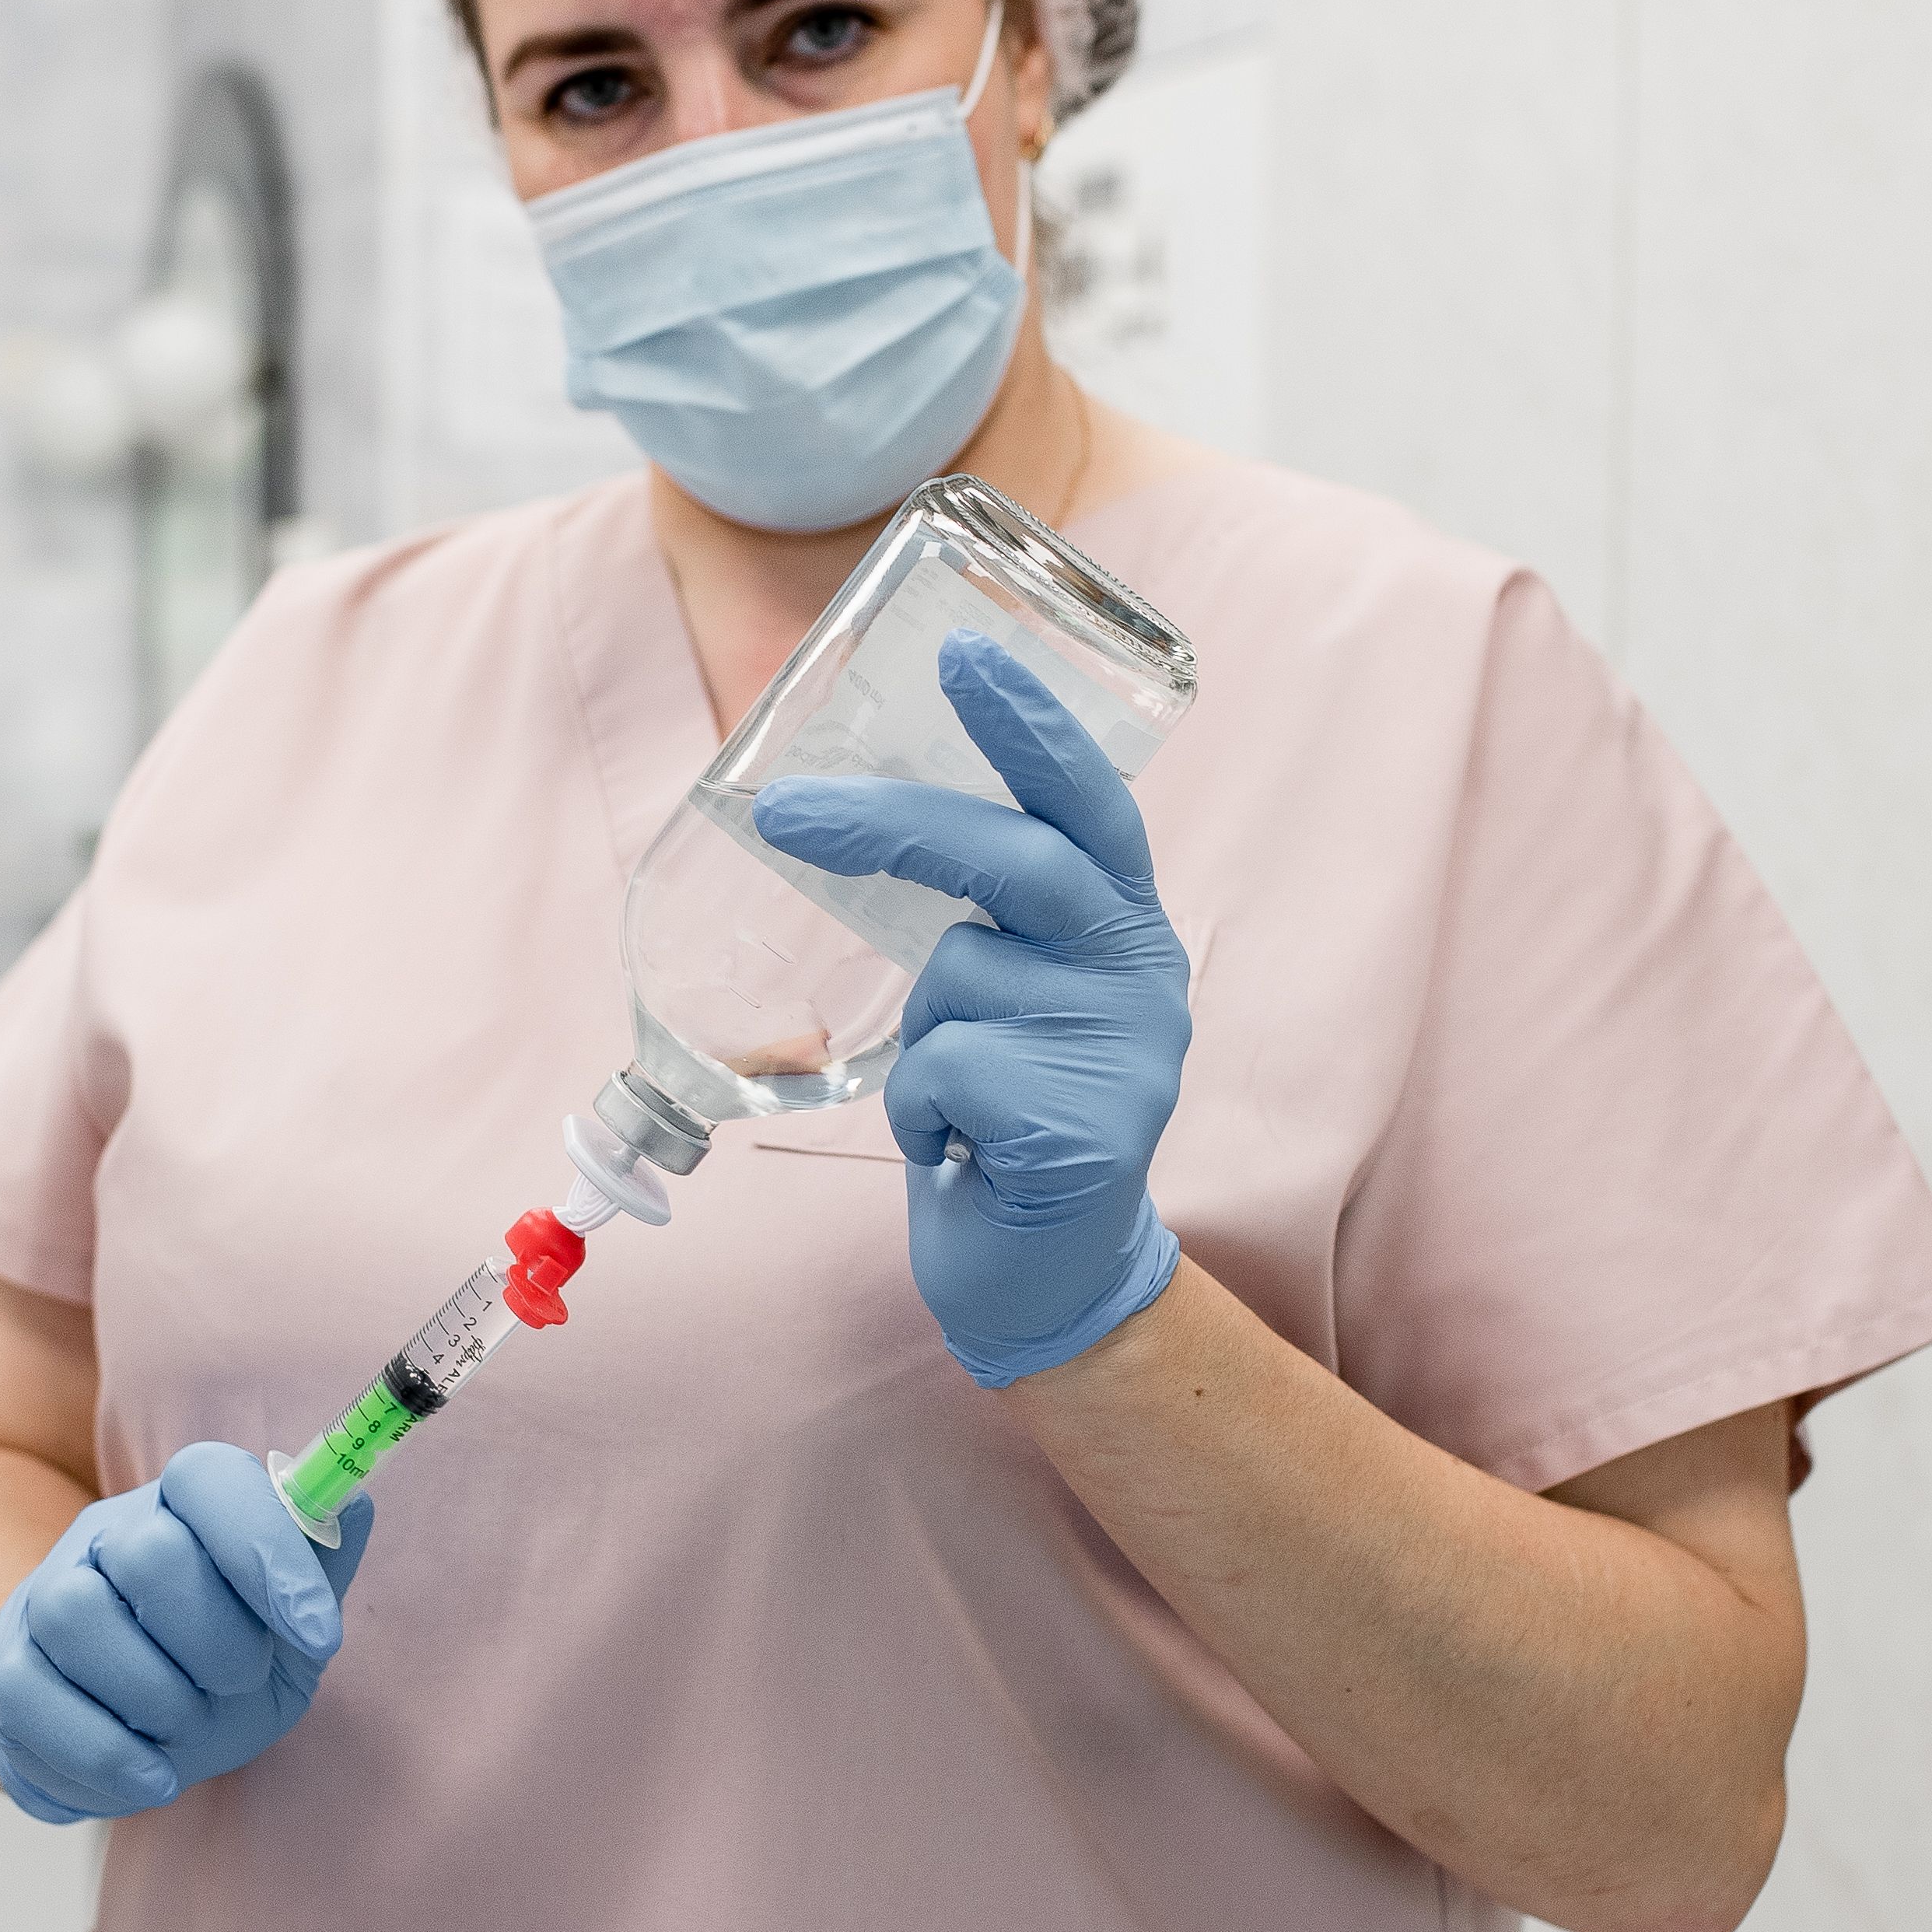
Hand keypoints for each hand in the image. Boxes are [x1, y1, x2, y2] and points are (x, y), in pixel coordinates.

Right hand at [0, 1442, 373, 1823]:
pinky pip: (26, 1698)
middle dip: (216, 1638)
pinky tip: (154, 1775)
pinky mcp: (5, 1671)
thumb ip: (321, 1563)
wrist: (136, 1728)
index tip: (321, 1635)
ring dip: (154, 1695)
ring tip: (189, 1729)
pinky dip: (102, 1752)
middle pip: (148, 1551)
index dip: (269, 1551)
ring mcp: (44, 1600)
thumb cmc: (228, 1661)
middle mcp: (107, 1538)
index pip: (210, 1480)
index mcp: (182, 1507)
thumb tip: (349, 1506)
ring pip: (75, 1615)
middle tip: (241, 1682)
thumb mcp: (290, 1621)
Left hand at [754, 631, 1188, 1386]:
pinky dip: (922, 1110)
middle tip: (787, 811)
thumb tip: (848, 805)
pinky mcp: (1087, 1132)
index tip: (964, 652)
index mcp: (1125, 929)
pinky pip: (948, 1070)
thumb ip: (979, 916)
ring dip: (921, 1033)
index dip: (1032, 726)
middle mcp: (1144, 977)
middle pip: (1020, 862)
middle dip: (897, 826)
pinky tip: (961, 1151)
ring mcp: (1127, 1055)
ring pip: (961, 977)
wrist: (1046, 1279)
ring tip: (956, 1097)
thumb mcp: (1006, 996)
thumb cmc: (1003, 1117)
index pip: (1091, 804)